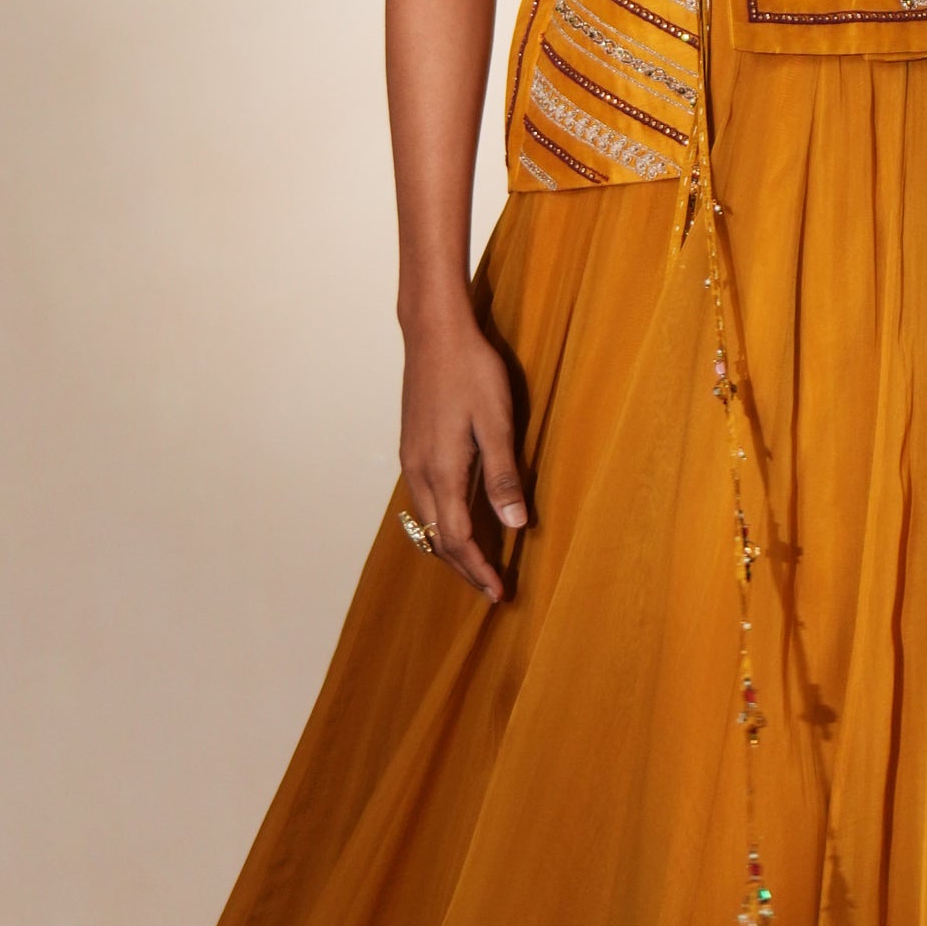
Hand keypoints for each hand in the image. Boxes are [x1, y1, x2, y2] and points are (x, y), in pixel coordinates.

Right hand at [399, 304, 527, 600]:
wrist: (434, 332)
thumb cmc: (471, 371)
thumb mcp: (497, 422)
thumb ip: (503, 474)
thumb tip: (515, 524)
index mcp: (442, 470)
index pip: (457, 539)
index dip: (478, 570)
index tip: (499, 593)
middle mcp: (420, 471)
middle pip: (437, 539)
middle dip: (465, 568)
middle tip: (492, 588)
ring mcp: (411, 460)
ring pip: (426, 522)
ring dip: (452, 548)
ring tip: (478, 563)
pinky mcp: (411, 448)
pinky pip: (423, 501)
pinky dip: (441, 524)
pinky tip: (459, 521)